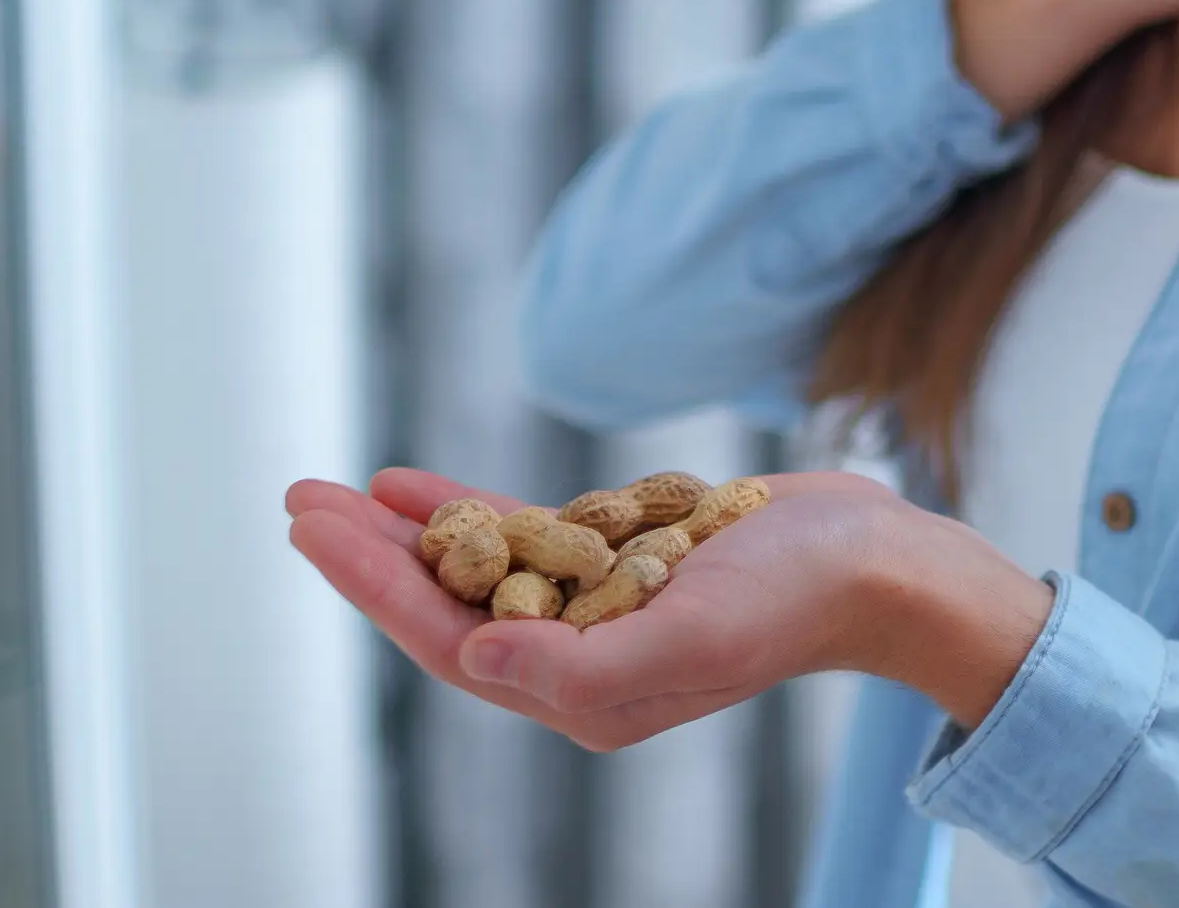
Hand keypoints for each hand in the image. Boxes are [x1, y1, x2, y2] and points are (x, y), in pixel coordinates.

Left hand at [286, 467, 1053, 749]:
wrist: (879, 564)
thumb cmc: (800, 601)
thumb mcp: (694, 637)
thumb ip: (583, 667)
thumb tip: (479, 660)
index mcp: (587, 694)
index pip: (452, 642)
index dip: (375, 587)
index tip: (314, 531)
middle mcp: (584, 657)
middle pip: (450, 605)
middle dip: (370, 558)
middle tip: (298, 500)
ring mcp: (603, 606)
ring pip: (480, 568)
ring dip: (409, 531)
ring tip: (338, 490)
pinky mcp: (628, 559)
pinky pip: (530, 535)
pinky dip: (474, 509)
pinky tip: (419, 484)